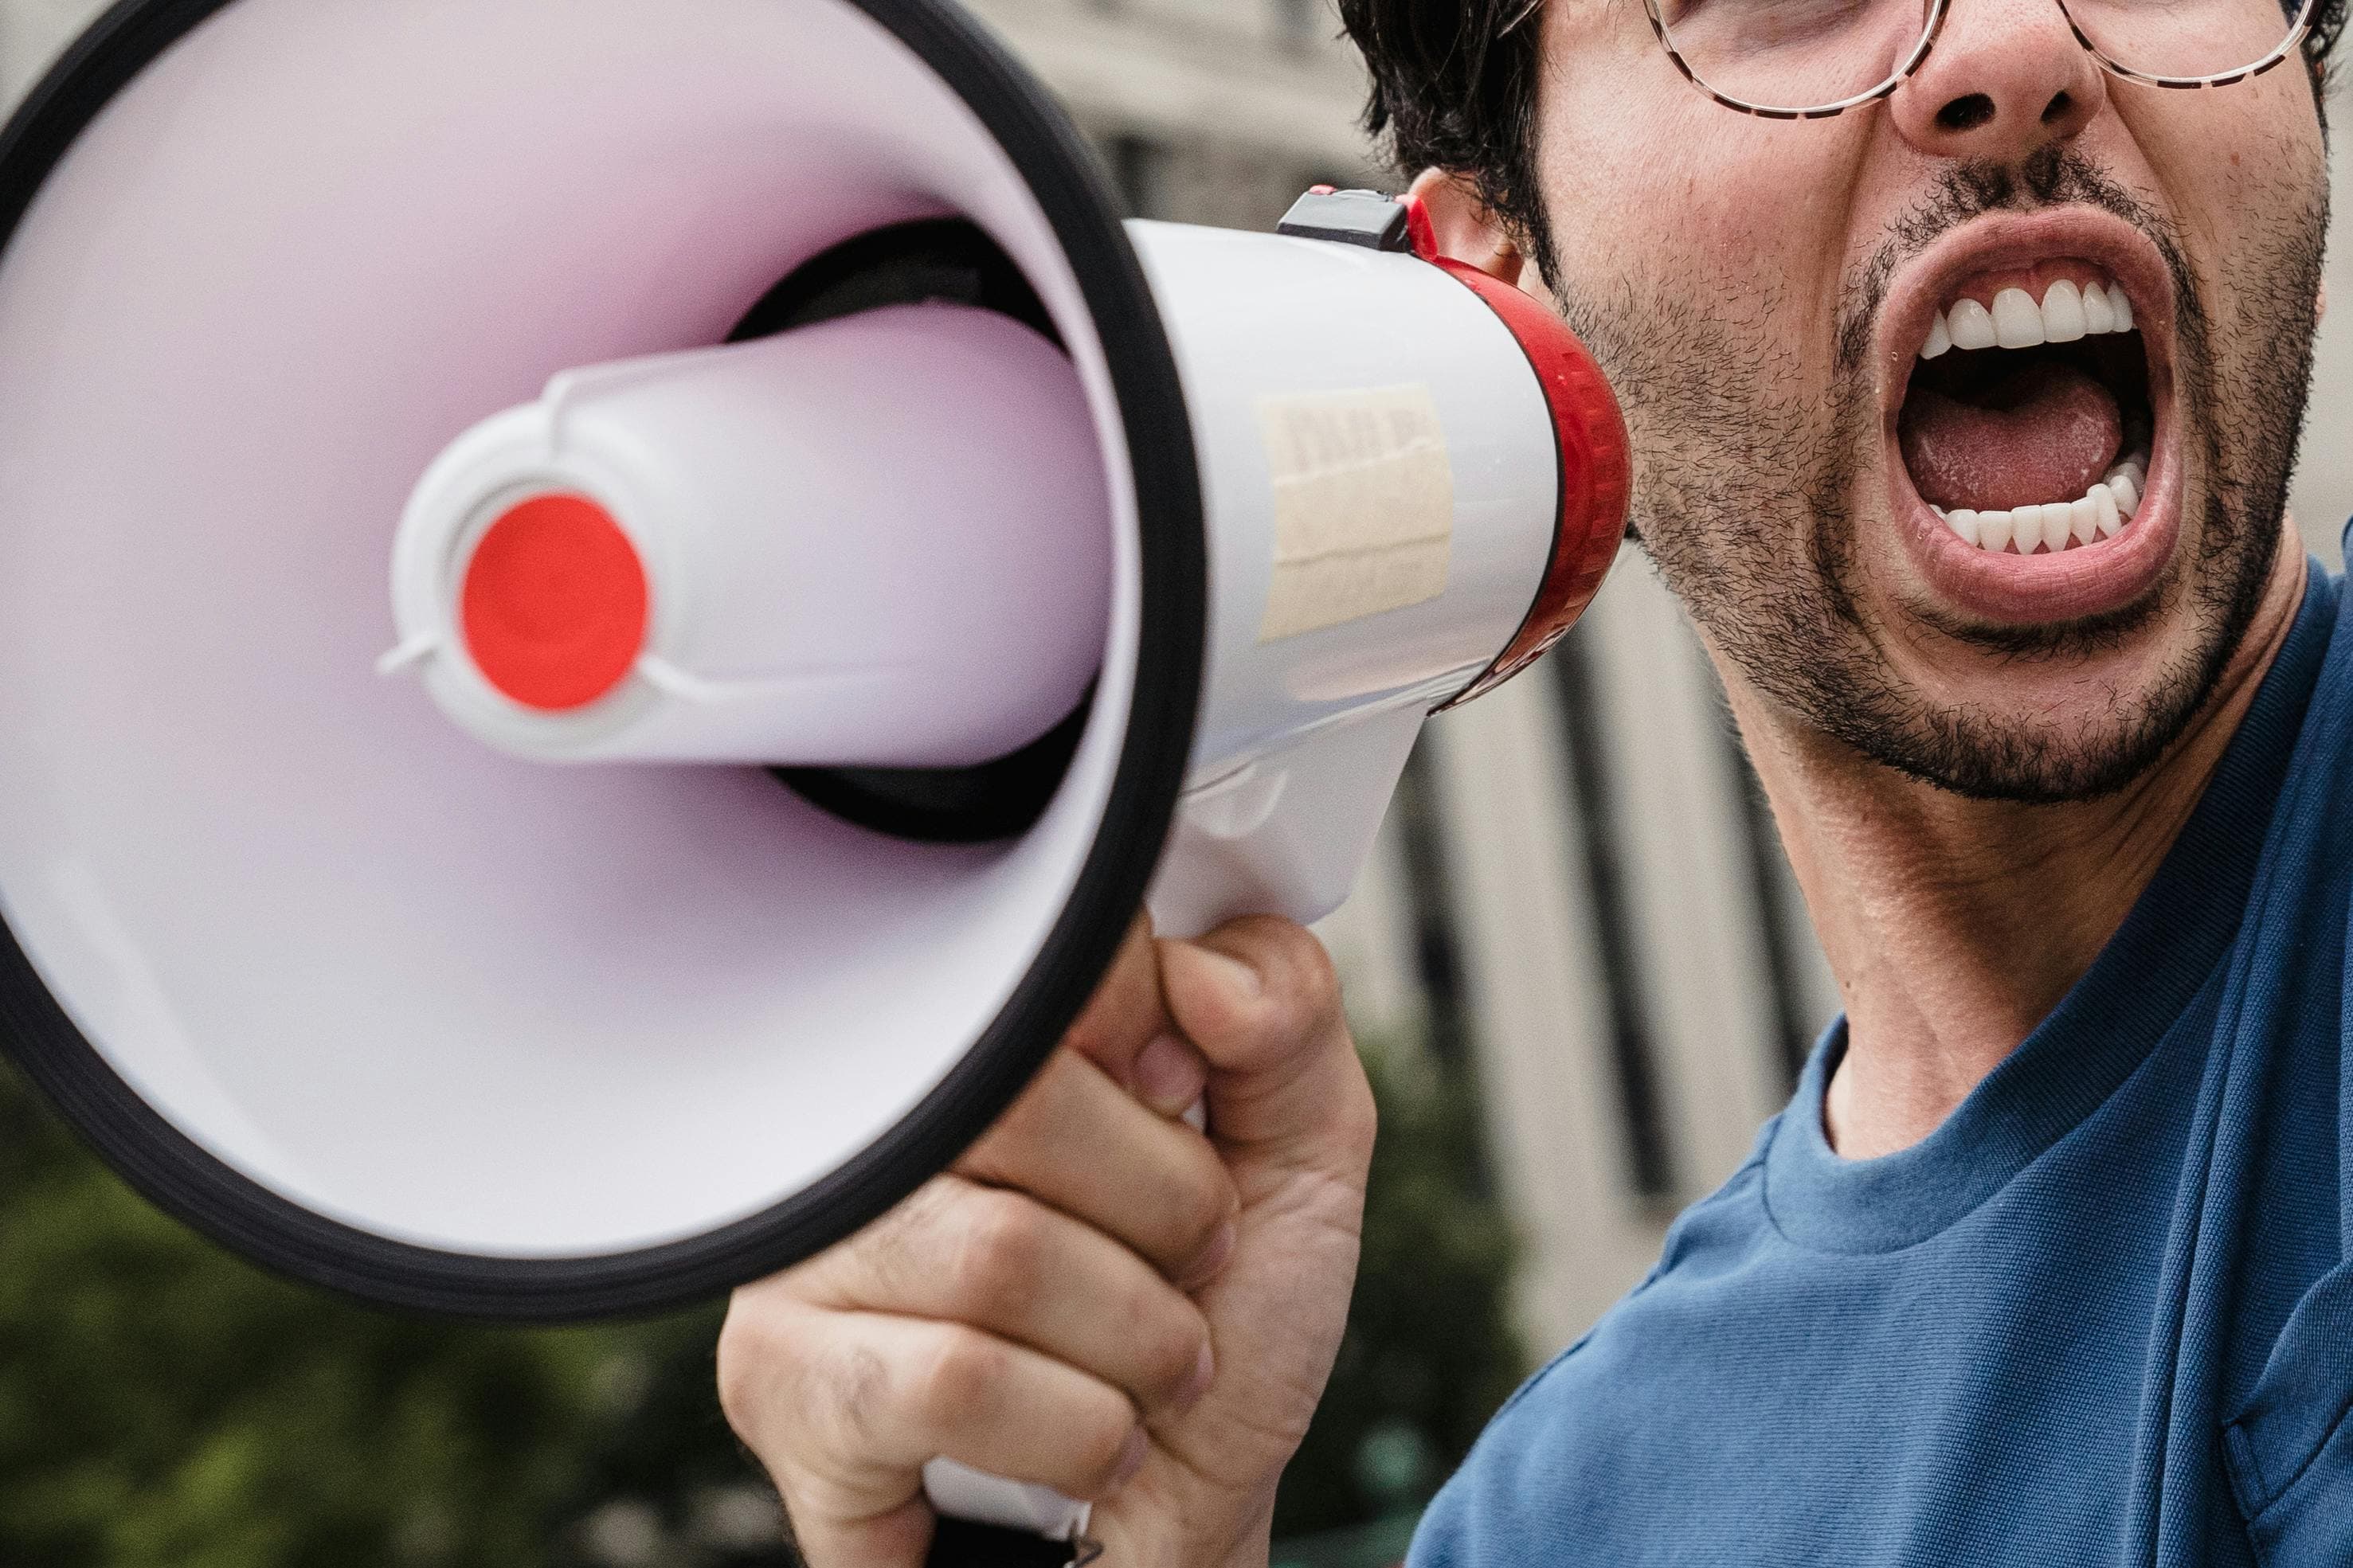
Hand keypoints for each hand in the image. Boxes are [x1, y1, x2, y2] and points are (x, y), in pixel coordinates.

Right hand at [717, 914, 1376, 1567]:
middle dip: (1168, 1219)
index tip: (1191, 1130)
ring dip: (1136, 1344)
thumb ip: (1288, 1019)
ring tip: (1138, 1373)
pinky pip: (955, 1381)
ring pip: (1000, 1255)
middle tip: (1179, 1275)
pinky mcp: (781, 1383)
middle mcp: (873, 1122)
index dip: (1169, 1059)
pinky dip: (1078, 1430)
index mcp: (986, 1041)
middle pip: (1023, 1104)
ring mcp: (806, 1252)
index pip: (1058, 962)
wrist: (1179, 1526)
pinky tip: (1078, 1442)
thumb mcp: (1299, 1158)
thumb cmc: (1221, 1331)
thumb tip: (1206, 972)